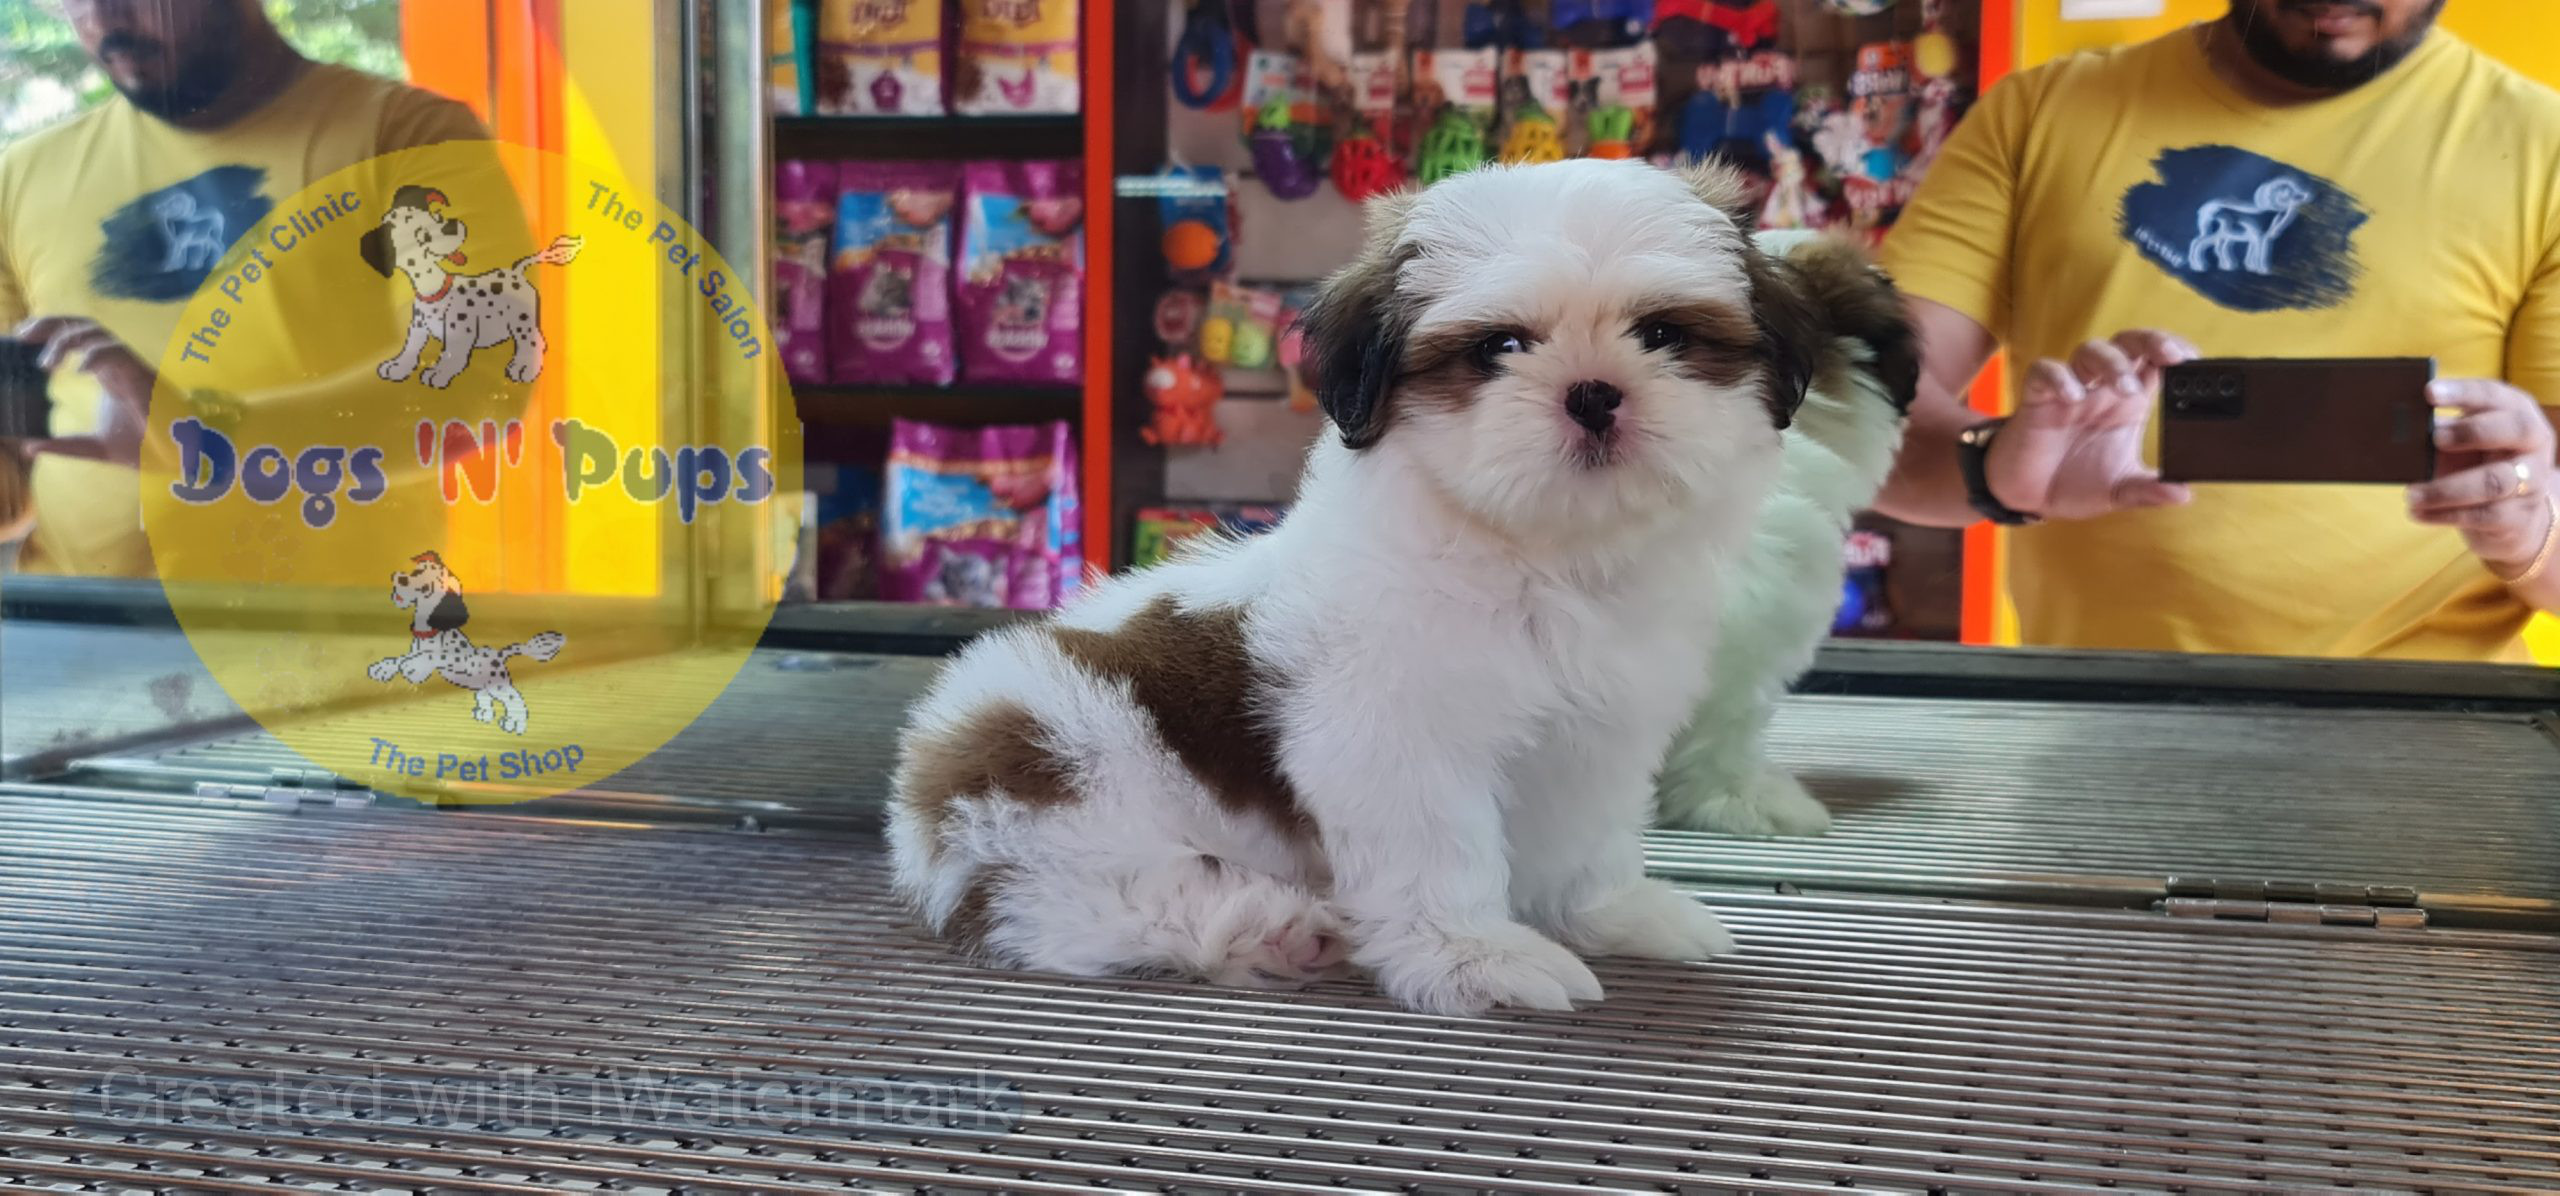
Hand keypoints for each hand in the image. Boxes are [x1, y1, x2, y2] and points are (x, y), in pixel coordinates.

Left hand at [12, 315, 156, 467]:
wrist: (178, 458)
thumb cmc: (146, 448)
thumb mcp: (95, 446)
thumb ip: (65, 445)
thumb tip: (29, 448)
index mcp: (108, 372)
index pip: (78, 336)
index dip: (50, 329)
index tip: (21, 336)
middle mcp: (118, 364)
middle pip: (83, 325)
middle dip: (51, 323)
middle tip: (21, 334)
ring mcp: (131, 368)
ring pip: (98, 334)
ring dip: (67, 341)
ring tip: (47, 364)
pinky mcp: (141, 376)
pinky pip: (118, 353)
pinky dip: (96, 355)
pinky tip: (79, 369)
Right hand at [1986, 330, 2198, 520]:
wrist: (2026, 496)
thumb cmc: (2073, 483)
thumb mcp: (2118, 491)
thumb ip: (2148, 490)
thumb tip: (2183, 494)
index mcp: (2129, 404)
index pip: (2156, 362)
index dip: (2176, 350)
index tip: (2194, 360)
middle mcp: (2102, 390)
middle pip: (2128, 343)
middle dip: (2151, 340)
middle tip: (2171, 356)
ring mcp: (2069, 390)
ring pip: (2091, 350)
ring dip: (2113, 363)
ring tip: (2126, 389)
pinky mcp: (2037, 398)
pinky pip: (2045, 372)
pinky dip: (2060, 379)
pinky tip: (2072, 398)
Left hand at [2406, 379, 2557, 576]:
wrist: (2513, 515)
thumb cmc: (2478, 464)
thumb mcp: (2462, 442)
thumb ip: (2439, 431)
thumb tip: (2400, 428)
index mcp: (2516, 412)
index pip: (2493, 395)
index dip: (2462, 392)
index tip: (2429, 392)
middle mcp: (2532, 442)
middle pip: (2514, 429)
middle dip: (2472, 432)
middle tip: (2434, 438)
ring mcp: (2532, 480)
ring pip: (2493, 481)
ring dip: (2446, 488)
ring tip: (2410, 494)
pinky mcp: (2519, 515)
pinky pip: (2483, 515)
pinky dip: (2444, 514)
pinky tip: (2417, 512)